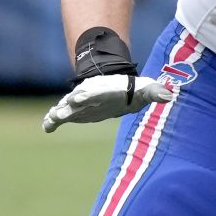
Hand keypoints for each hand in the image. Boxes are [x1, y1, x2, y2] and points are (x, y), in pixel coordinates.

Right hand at [42, 74, 175, 132]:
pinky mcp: (74, 113)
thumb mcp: (144, 90)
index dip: (90, 93)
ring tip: (51, 118)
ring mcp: (79, 104)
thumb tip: (169, 96)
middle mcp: (89, 96)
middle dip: (70, 104)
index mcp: (105, 91)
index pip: (96, 91)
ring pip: (65, 108)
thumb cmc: (131, 90)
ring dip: (58, 113)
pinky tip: (46, 128)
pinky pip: (58, 117)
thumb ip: (155, 92)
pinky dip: (51, 121)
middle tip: (61, 109)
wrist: (115, 87)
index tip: (81, 94)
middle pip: (77, 99)